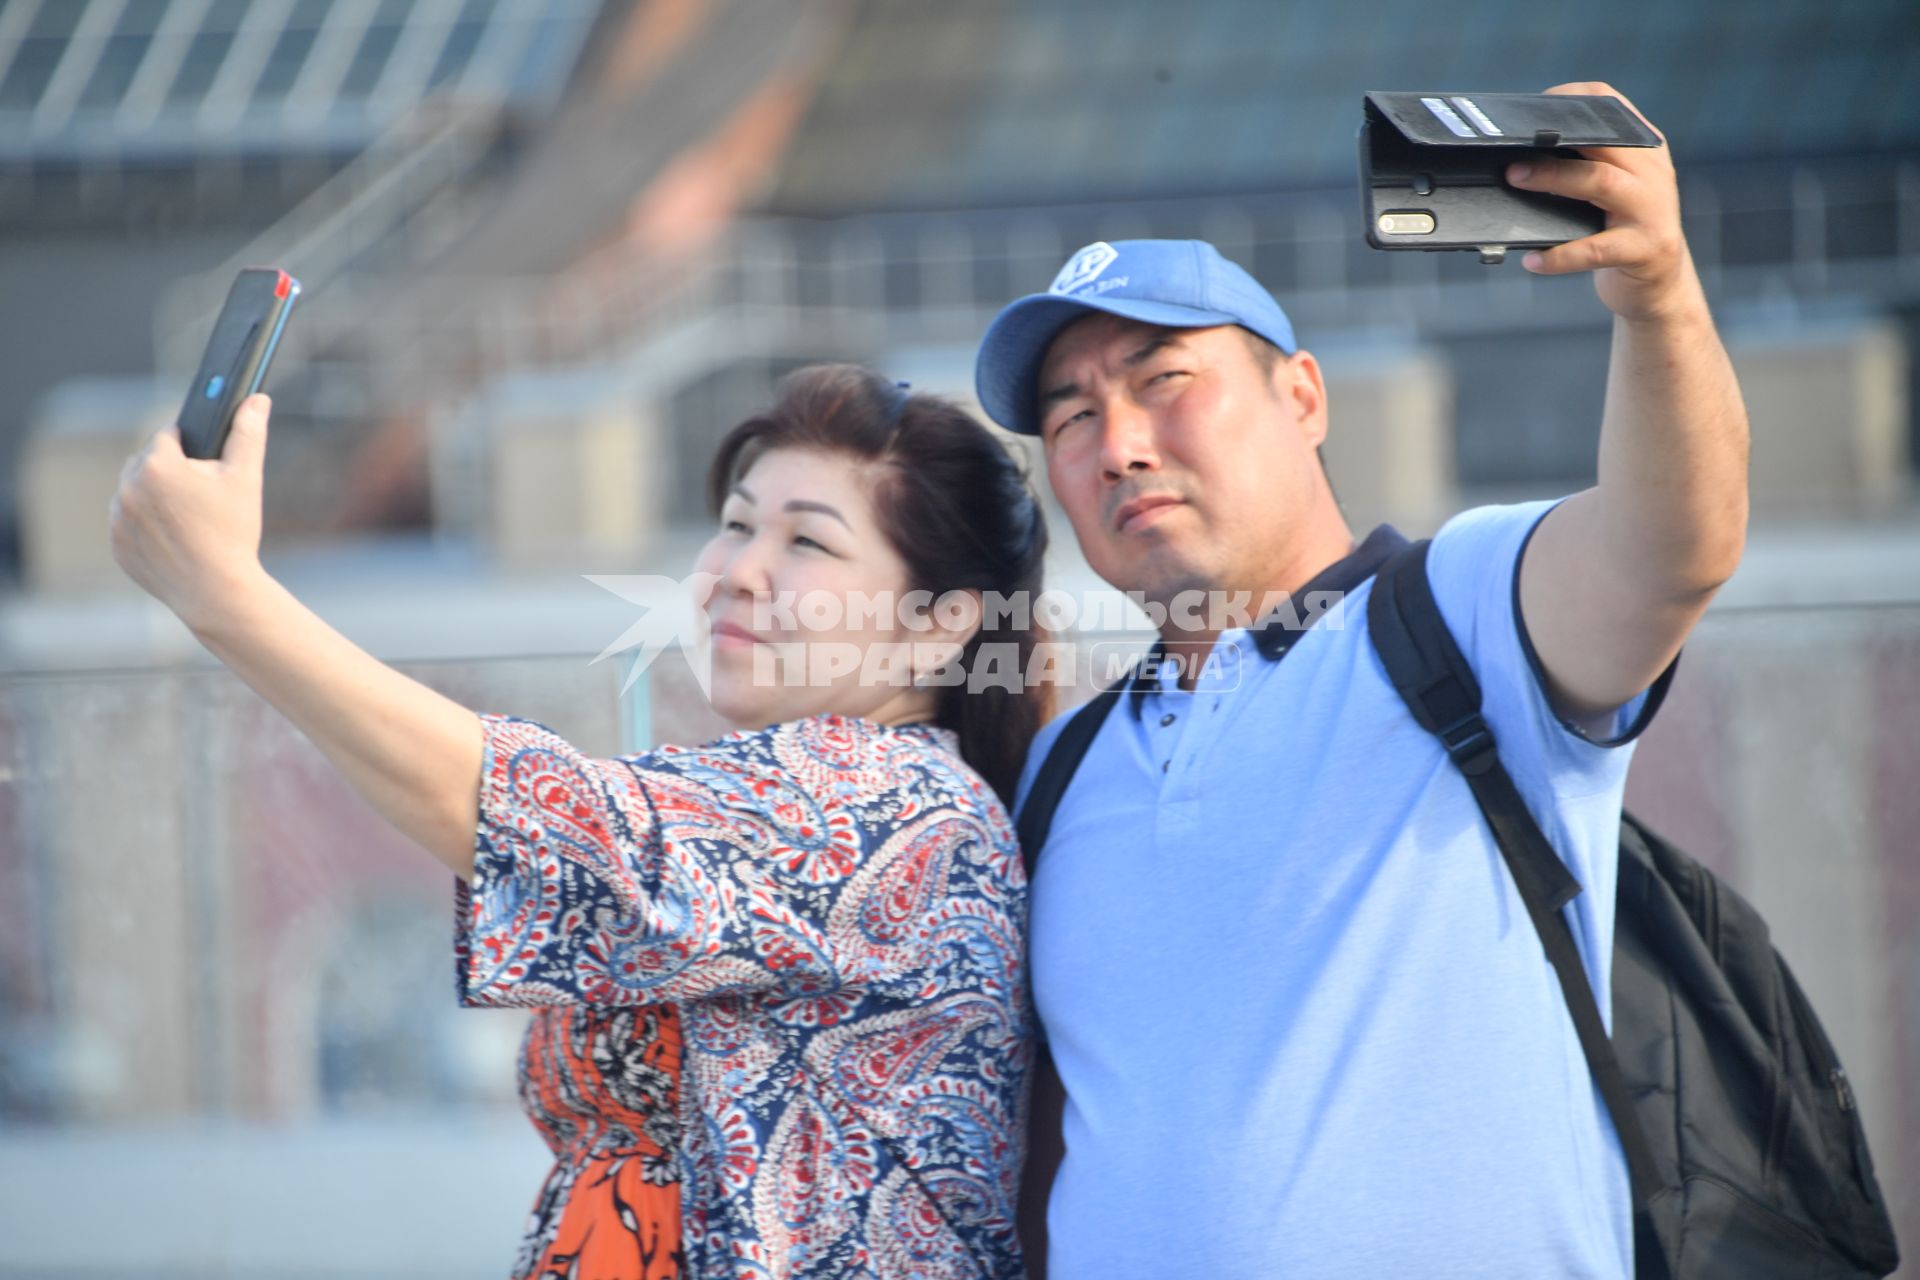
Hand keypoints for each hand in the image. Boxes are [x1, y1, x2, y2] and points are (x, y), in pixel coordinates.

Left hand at [109, 393, 271, 630]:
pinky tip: (173, 536)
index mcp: (157, 463)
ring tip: (188, 517)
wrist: (215, 591)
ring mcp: (118, 518)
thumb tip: (256, 398)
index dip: (191, 447)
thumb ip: (248, 433)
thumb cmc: (233, 533)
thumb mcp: (245, 478)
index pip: (169, 435)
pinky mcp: (117, 544)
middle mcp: (128, 487)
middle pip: (148, 462)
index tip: (205, 461)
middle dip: (172, 471)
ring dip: (155, 496)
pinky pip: (128, 523)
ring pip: (135, 492)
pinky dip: (146, 525)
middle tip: (202, 494)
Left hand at [1504, 82, 1704, 324]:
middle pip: (1602, 142)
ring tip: (1515, 178)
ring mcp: (1652, 210)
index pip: (1612, 108)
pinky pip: (1595, 249)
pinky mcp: (1644, 249)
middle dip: (1554, 140)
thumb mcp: (1610, 194)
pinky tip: (1533, 260)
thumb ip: (1584, 169)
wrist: (1659, 286)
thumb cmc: (1621, 235)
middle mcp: (1653, 173)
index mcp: (1644, 152)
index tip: (1533, 107)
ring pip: (1599, 182)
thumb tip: (1519, 157)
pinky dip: (1560, 256)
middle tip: (1511, 150)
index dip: (1572, 100)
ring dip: (1552, 177)